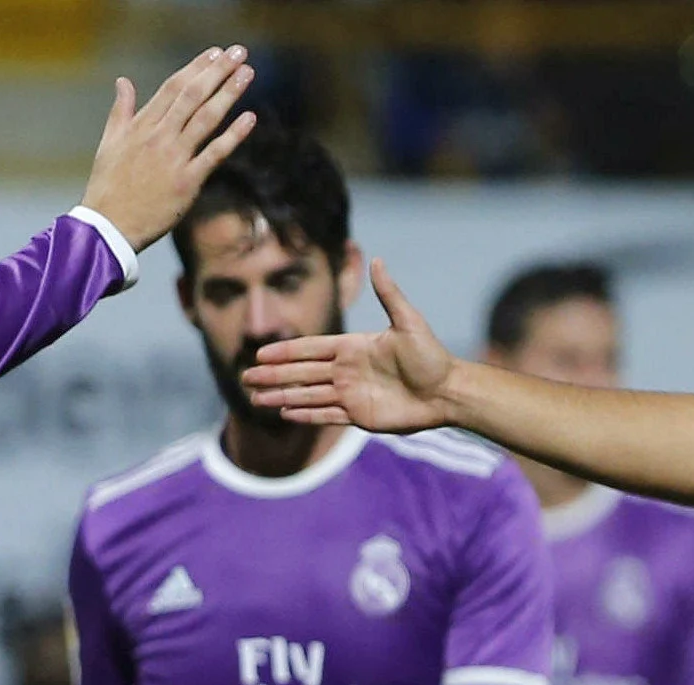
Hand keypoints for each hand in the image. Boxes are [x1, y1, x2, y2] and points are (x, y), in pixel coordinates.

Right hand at [81, 47, 258, 252]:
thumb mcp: (109, 143)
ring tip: (247, 72)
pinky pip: (214, 154)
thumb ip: (120, 110)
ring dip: (228, 93)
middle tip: (239, 52)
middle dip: (217, 71)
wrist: (108, 227)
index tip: (215, 53)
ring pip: (206, 118)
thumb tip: (123, 81)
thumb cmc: (108, 187)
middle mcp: (159, 137)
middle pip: (193, 95)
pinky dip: (233, 135)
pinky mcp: (187, 182)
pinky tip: (250, 117)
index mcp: (141, 126)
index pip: (173, 87)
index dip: (196, 67)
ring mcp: (174, 158)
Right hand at [242, 261, 457, 432]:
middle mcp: (347, 370)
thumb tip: (378, 260)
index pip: (312, 349)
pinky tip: (284, 413)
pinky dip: (305, 415)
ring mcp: (350, 394)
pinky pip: (325, 415)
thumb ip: (389, 294)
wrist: (447, 392)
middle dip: (274, 375)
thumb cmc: (431, 356)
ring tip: (257, 398)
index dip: (286, 351)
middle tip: (247, 377)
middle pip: (302, 373)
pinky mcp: (358, 415)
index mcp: (354, 347)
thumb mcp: (409, 322)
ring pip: (308, 395)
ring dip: (282, 396)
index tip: (261, 352)